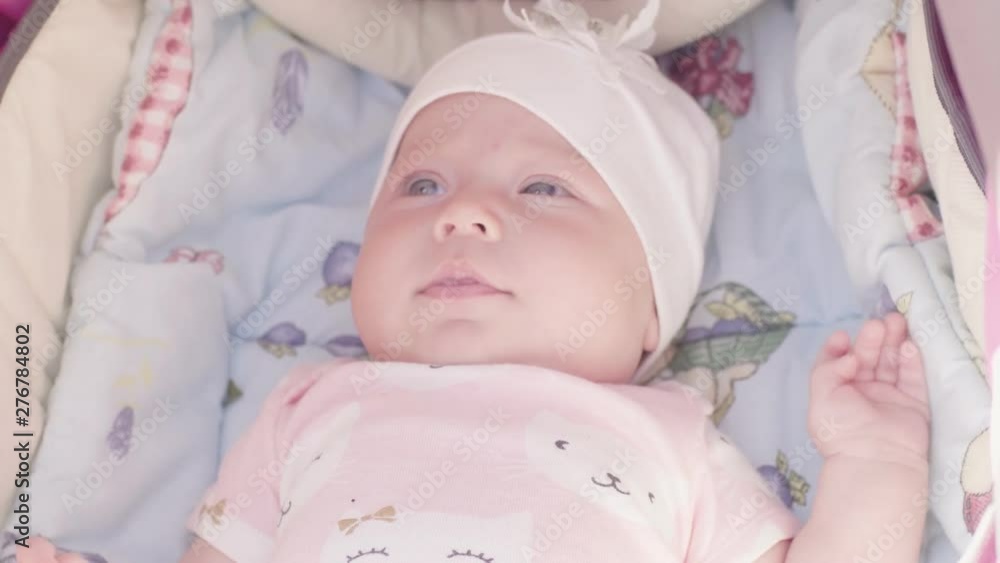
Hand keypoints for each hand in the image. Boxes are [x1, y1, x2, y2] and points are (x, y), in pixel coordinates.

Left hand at [808, 313, 929, 469]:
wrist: (875, 459)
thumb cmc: (841, 428)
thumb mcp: (820, 396)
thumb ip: (828, 368)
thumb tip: (850, 355)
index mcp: (836, 392)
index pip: (838, 362)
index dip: (840, 347)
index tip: (843, 336)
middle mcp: (862, 392)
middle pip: (868, 357)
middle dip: (872, 339)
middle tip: (879, 322)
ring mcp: (888, 397)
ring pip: (891, 363)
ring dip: (894, 342)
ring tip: (896, 322)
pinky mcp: (913, 403)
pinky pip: (913, 377)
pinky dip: (912, 360)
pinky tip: (909, 345)